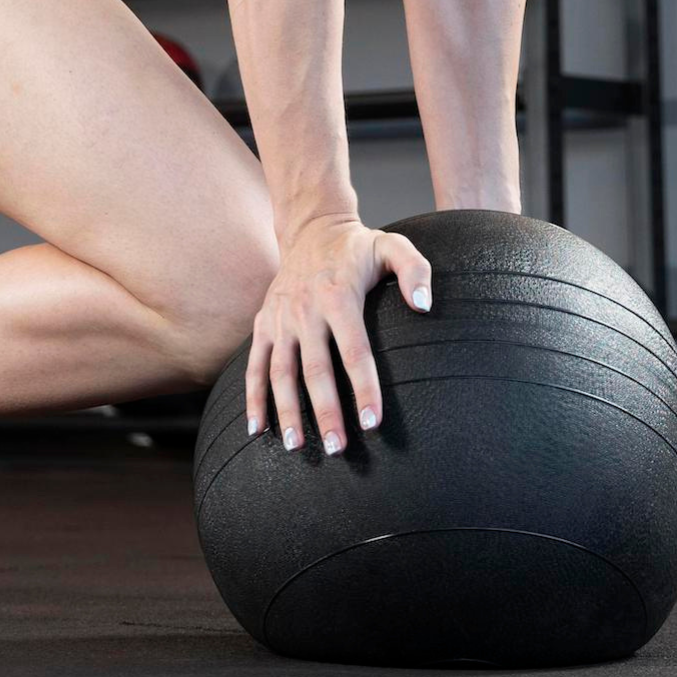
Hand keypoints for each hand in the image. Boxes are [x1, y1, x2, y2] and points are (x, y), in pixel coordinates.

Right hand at [245, 213, 431, 454]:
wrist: (310, 227)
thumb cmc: (358, 246)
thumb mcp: (393, 246)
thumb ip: (415, 271)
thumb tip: (424, 306)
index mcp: (339, 296)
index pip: (355, 351)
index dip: (364, 388)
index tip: (373, 423)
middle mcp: (305, 310)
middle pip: (315, 369)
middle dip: (325, 412)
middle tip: (337, 449)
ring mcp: (280, 319)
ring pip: (281, 372)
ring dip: (287, 411)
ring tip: (298, 447)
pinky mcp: (263, 323)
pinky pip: (255, 364)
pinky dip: (253, 397)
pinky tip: (257, 429)